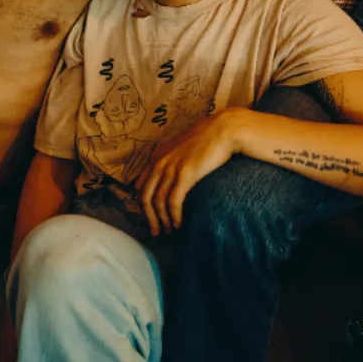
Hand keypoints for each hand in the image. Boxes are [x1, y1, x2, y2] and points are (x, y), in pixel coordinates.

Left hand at [136, 110, 244, 235]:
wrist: (222, 130)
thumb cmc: (205, 140)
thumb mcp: (181, 150)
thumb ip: (171, 162)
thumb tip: (169, 180)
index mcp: (156, 157)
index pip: (140, 187)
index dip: (143, 205)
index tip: (150, 217)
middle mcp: (159, 163)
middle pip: (145, 197)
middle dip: (149, 218)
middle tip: (156, 232)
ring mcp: (171, 168)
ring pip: (157, 202)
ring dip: (162, 220)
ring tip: (169, 230)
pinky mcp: (185, 174)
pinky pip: (173, 202)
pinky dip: (174, 216)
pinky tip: (178, 223)